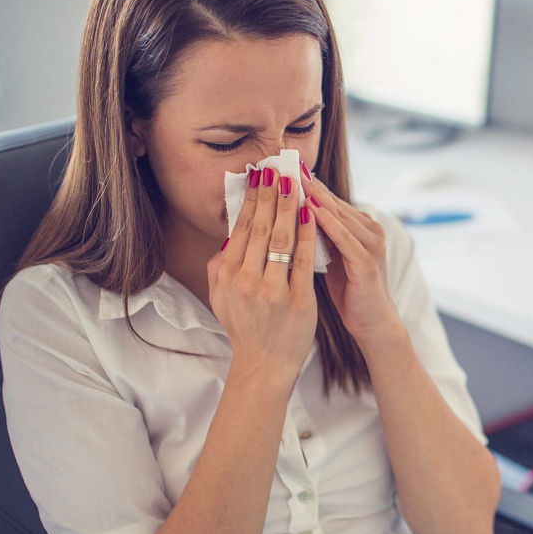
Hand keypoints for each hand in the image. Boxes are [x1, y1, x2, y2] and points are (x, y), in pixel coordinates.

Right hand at [207, 167, 317, 387]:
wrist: (264, 365)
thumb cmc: (245, 326)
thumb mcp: (221, 296)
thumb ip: (220, 264)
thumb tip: (230, 232)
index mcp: (226, 275)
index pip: (241, 228)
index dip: (252, 199)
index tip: (260, 176)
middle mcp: (245, 281)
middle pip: (261, 227)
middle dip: (271, 194)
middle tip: (279, 168)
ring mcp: (272, 290)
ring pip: (282, 238)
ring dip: (289, 206)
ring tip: (296, 182)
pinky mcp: (297, 300)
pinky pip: (303, 259)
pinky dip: (307, 234)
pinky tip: (312, 213)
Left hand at [298, 160, 401, 347]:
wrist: (373, 323)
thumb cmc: (349, 291)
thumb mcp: (330, 257)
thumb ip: (316, 236)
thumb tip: (286, 216)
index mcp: (357, 227)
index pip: (326, 200)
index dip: (303, 184)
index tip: (279, 167)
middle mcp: (368, 229)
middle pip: (332, 201)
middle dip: (306, 183)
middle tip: (282, 164)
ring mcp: (370, 244)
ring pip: (338, 215)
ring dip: (315, 196)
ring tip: (291, 179)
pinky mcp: (367, 263)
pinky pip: (345, 238)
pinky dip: (328, 223)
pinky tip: (311, 210)